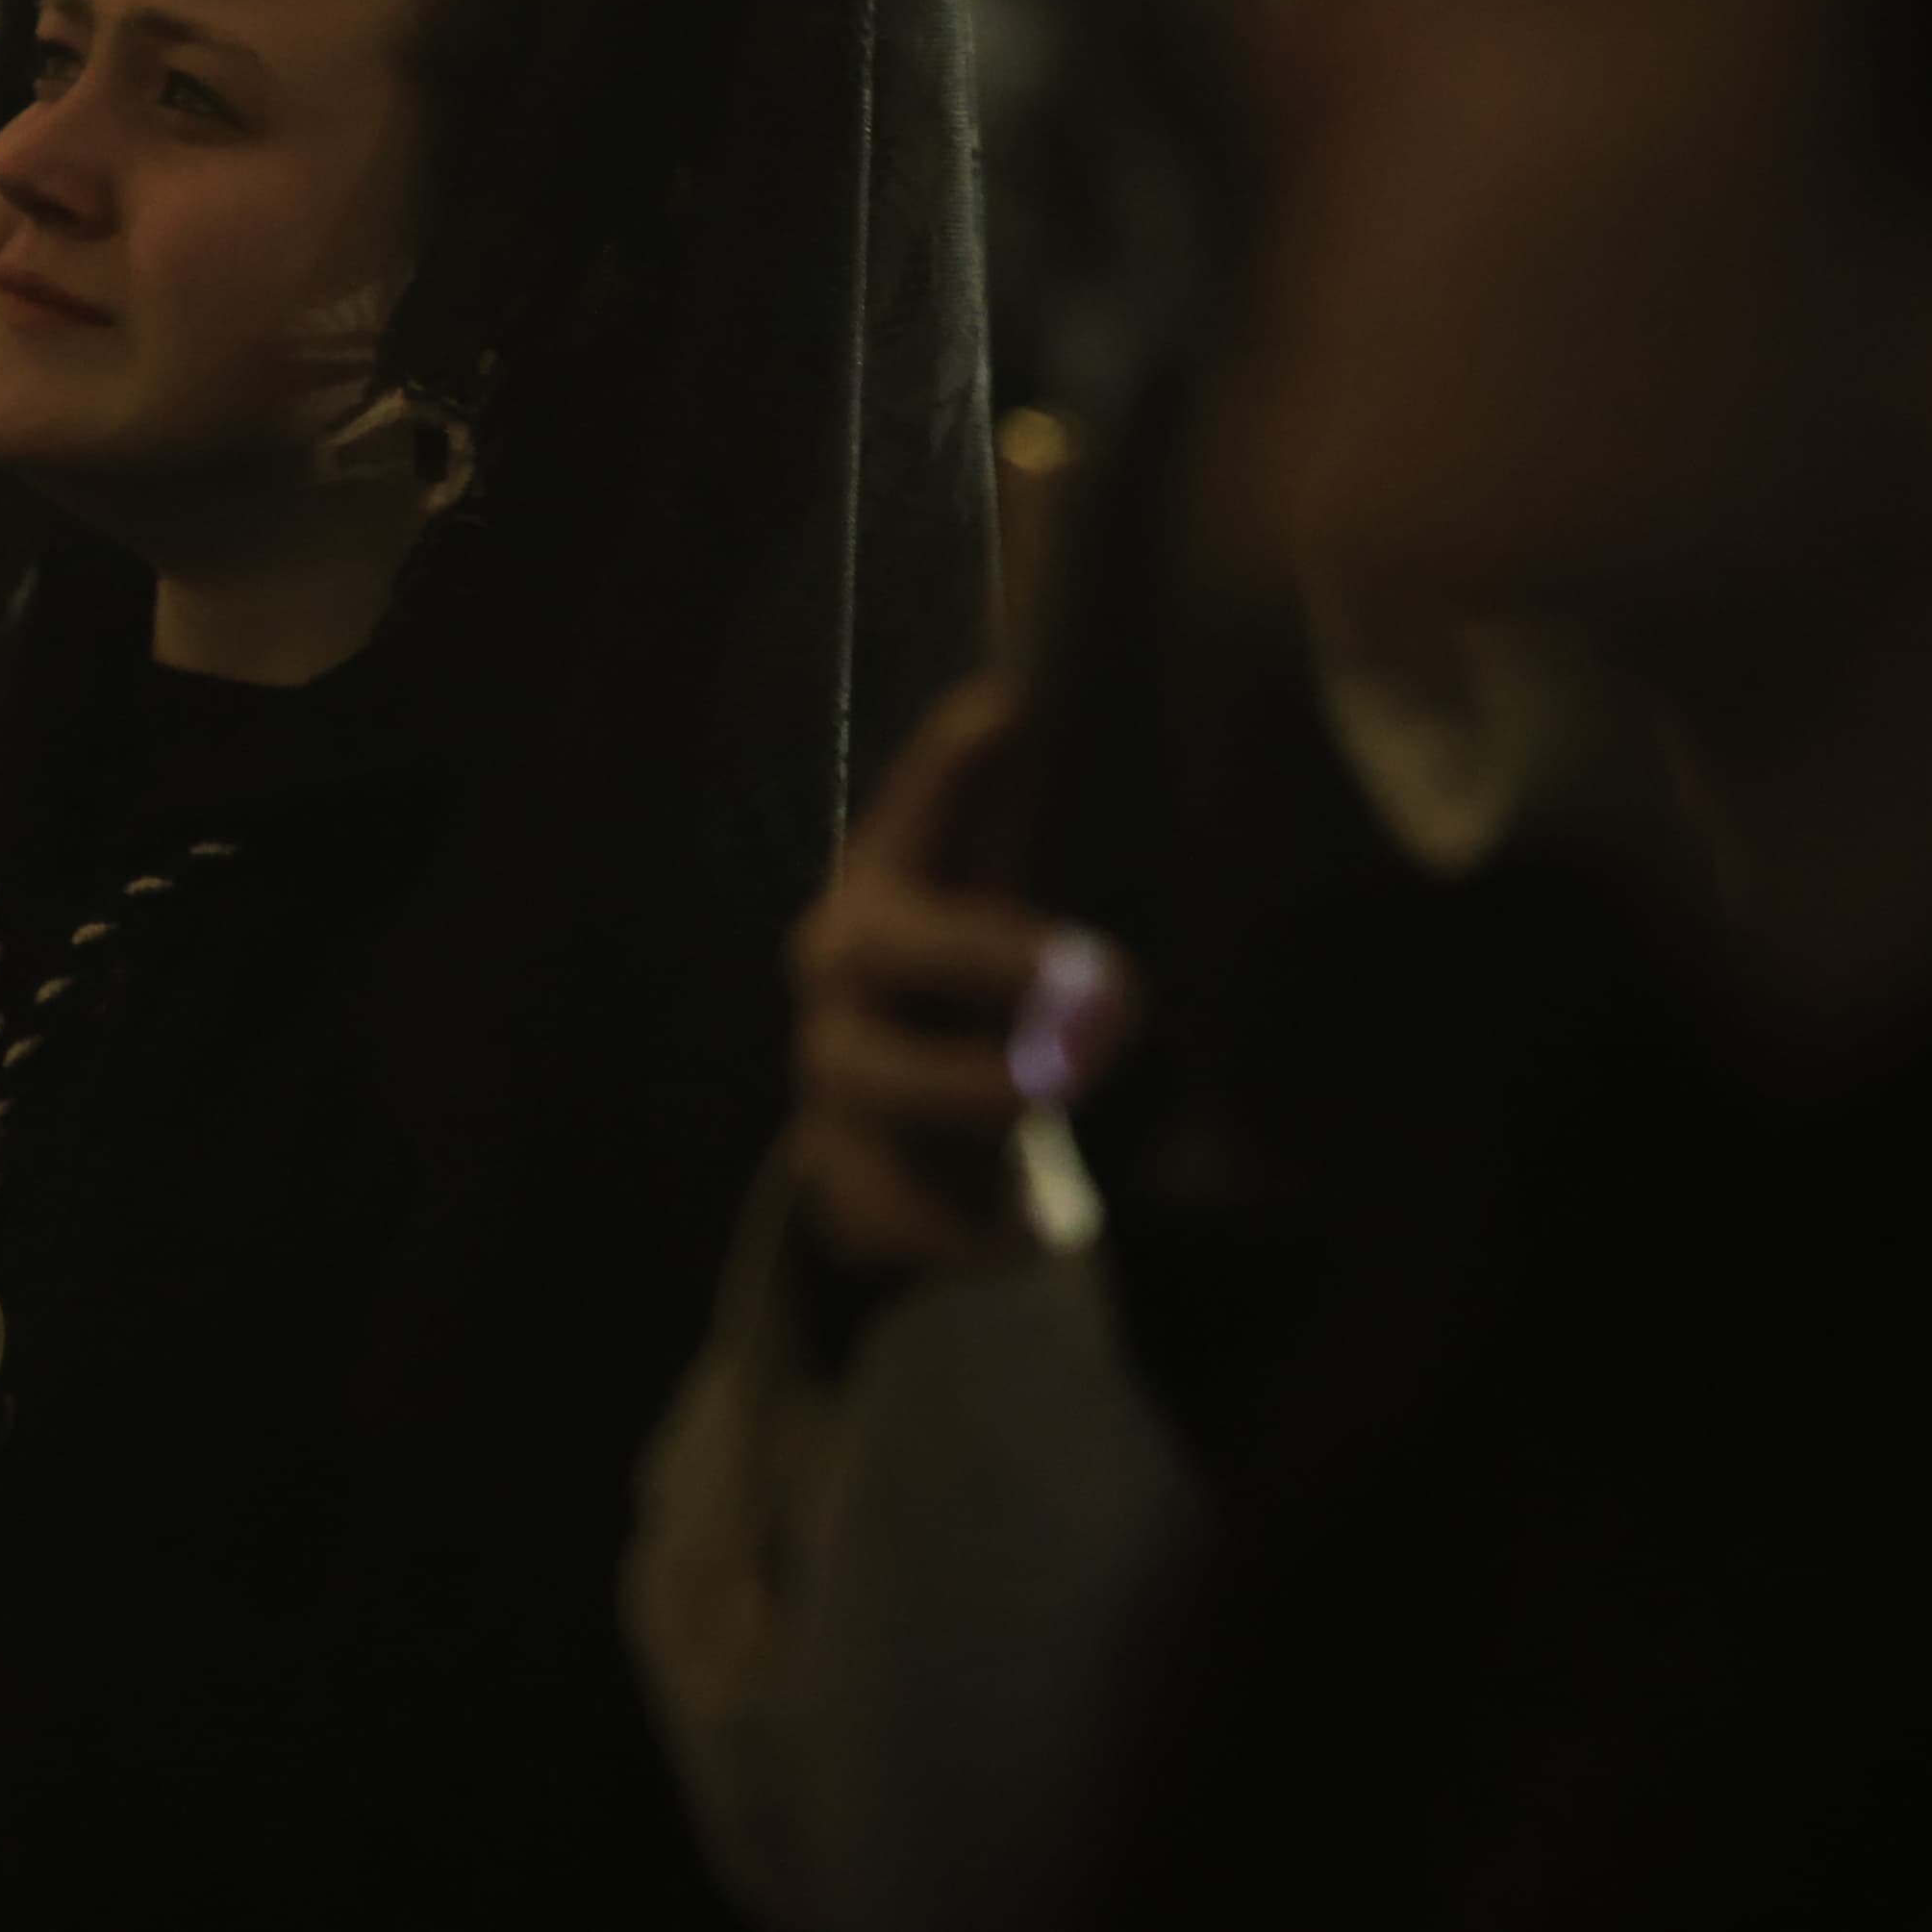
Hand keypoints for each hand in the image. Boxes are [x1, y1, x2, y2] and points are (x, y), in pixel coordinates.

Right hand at [785, 677, 1143, 1283]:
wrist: (872, 1147)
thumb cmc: (944, 1000)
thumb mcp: (966, 905)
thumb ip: (984, 814)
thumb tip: (1009, 696)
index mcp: (881, 898)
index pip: (904, 818)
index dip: (942, 772)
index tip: (1003, 709)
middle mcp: (841, 982)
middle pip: (875, 944)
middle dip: (980, 951)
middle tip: (1097, 977)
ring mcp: (833, 1084)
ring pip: (871, 1078)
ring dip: (964, 1081)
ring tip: (1048, 1093)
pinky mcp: (848, 1184)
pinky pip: (892, 1213)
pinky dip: (964, 1232)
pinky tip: (1037, 1235)